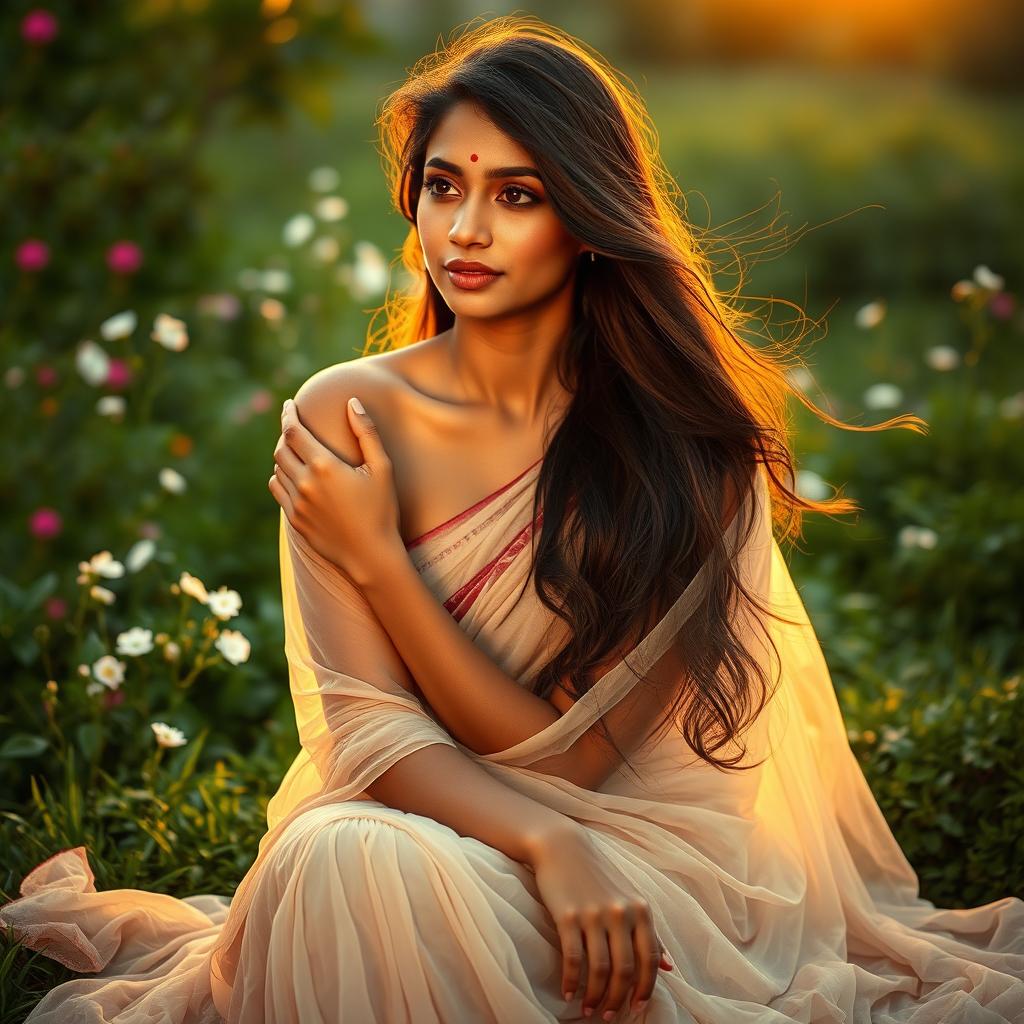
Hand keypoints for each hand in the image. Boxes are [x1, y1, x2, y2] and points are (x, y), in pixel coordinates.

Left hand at [269, 396, 403, 585]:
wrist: (372, 555)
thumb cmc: (382, 510)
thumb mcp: (382, 468)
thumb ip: (366, 432)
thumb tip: (352, 402)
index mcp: (324, 466)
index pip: (293, 431)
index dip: (288, 414)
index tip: (288, 405)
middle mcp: (305, 483)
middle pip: (281, 449)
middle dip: (285, 434)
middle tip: (294, 427)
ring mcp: (297, 504)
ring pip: (277, 470)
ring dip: (283, 456)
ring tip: (296, 450)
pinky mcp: (295, 521)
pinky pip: (278, 490)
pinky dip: (281, 477)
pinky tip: (293, 476)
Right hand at [528, 827, 673, 1018]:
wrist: (562, 846)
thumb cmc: (598, 874)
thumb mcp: (630, 898)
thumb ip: (650, 932)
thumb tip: (669, 966)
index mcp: (640, 910)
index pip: (649, 960)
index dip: (644, 989)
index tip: (635, 1008)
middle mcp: (621, 913)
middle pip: (625, 970)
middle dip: (617, 999)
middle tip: (608, 1015)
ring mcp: (594, 914)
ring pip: (600, 969)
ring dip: (594, 996)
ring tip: (588, 1009)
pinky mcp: (568, 916)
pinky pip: (573, 959)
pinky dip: (572, 981)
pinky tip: (568, 993)